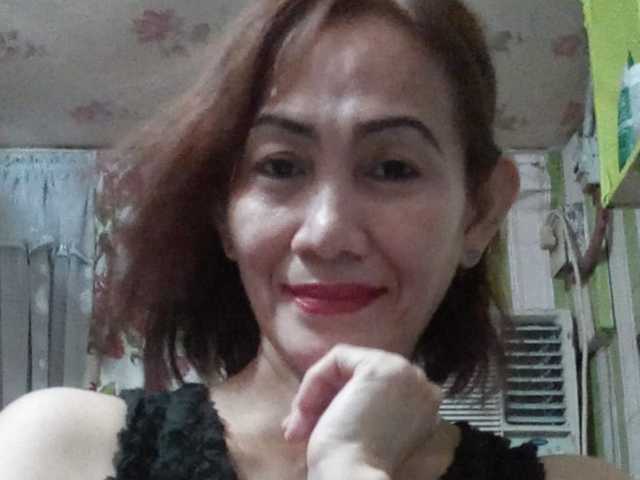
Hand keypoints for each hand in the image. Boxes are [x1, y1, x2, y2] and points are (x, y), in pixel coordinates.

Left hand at [282, 344, 442, 477]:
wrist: (353, 478)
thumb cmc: (353, 464)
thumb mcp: (364, 428)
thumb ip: (361, 405)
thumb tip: (325, 399)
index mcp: (424, 404)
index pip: (374, 387)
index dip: (339, 403)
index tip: (312, 429)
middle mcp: (421, 384)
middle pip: (360, 374)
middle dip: (324, 398)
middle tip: (297, 428)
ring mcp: (404, 372)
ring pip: (346, 365)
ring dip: (315, 394)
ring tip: (296, 427)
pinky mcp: (379, 366)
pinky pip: (337, 358)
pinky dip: (314, 381)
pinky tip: (304, 411)